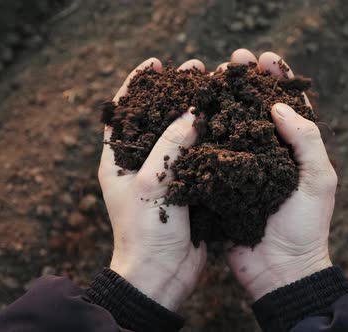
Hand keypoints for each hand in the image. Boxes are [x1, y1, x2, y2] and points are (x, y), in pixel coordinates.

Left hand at [99, 58, 207, 310]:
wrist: (163, 275)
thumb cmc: (146, 231)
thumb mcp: (151, 182)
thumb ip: (169, 145)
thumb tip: (191, 113)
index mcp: (118, 159)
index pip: (122, 111)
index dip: (137, 83)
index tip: (156, 63)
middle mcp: (141, 163)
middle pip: (157, 117)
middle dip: (175, 91)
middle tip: (197, 69)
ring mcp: (166, 175)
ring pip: (181, 134)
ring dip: (197, 111)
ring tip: (216, 87)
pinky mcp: (189, 187)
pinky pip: (200, 155)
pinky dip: (212, 137)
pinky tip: (229, 121)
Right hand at [223, 49, 336, 299]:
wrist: (278, 269)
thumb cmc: (305, 226)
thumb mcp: (318, 181)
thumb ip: (306, 141)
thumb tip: (278, 106)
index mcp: (296, 149)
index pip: (289, 105)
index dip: (278, 79)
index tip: (266, 59)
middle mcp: (268, 153)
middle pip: (256, 108)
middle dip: (245, 82)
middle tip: (232, 60)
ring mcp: (243, 167)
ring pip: (231, 126)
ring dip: (222, 100)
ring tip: (210, 77)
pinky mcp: (222, 183)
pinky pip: (211, 153)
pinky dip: (203, 132)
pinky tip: (192, 113)